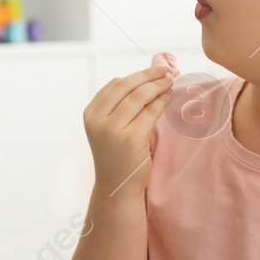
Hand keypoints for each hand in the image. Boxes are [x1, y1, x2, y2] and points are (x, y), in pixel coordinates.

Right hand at [82, 59, 175, 198]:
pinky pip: (150, 112)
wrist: (116, 188)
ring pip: (139, 97)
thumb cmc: (116, 157)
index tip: (151, 72)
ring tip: (169, 81)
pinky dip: (161, 101)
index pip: (114, 85)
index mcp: (90, 114)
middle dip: (147, 75)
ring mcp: (113, 129)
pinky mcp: (131, 139)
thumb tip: (140, 81)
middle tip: (164, 71)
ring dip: (157, 86)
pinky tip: (168, 97)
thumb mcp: (106, 129)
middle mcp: (98, 120)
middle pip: (126, 87)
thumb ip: (116, 107)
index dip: (135, 76)